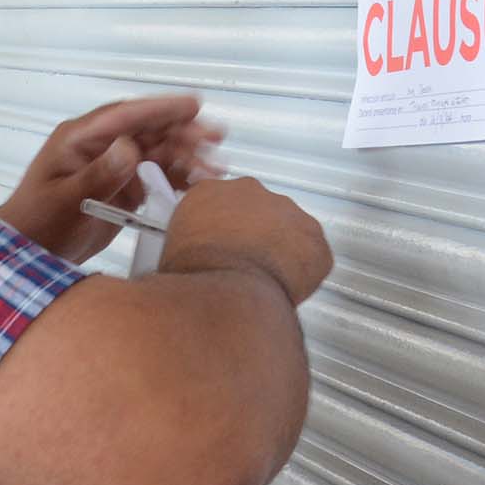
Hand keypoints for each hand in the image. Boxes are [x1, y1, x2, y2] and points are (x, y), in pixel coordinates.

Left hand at [0, 94, 224, 263]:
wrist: (30, 252)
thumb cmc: (38, 223)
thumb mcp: (65, 200)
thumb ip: (98, 175)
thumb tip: (130, 148)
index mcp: (80, 138)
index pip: (125, 116)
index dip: (160, 108)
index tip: (193, 105)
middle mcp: (100, 146)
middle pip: (148, 131)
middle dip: (183, 132)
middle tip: (216, 137)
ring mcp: (114, 165)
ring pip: (158, 153)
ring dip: (187, 156)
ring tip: (216, 167)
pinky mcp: (124, 187)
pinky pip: (156, 176)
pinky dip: (179, 178)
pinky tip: (200, 184)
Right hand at [160, 176, 332, 305]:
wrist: (226, 291)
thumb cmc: (196, 277)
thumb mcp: (171, 253)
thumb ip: (188, 244)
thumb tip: (188, 260)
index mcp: (209, 193)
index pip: (221, 204)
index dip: (224, 228)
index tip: (225, 244)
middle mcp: (250, 192)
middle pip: (258, 212)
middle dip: (256, 236)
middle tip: (247, 264)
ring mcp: (286, 211)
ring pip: (289, 230)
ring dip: (282, 251)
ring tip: (267, 280)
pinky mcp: (313, 236)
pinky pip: (313, 255)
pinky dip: (306, 272)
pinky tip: (288, 288)